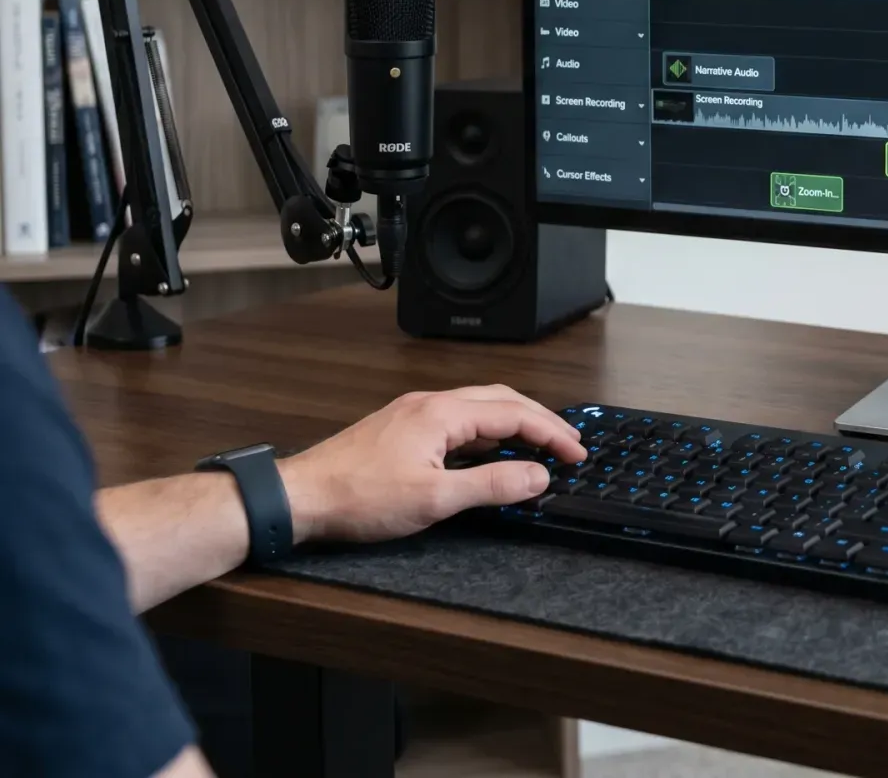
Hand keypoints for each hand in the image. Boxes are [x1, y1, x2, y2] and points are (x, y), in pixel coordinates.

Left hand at [277, 384, 585, 542]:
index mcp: (443, 413)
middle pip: (501, 400)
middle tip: (567, 444)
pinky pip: (457, 420)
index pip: (514, 414)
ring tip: (537, 446)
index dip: (551, 432)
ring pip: (478, 408)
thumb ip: (491, 486)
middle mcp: (430, 403)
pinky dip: (486, 433)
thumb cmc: (358, 497)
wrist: (298, 498)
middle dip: (539, 420)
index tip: (576, 452)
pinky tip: (488, 454)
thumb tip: (538, 476)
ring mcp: (413, 413)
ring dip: (513, 424)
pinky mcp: (400, 429)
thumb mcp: (434, 499)